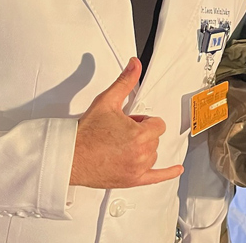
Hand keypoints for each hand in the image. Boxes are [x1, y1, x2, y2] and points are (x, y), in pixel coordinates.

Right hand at [70, 57, 182, 187]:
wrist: (68, 156)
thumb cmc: (85, 133)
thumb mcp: (107, 101)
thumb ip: (125, 82)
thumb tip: (134, 64)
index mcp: (139, 134)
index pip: (157, 124)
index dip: (144, 121)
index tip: (130, 122)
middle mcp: (141, 153)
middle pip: (155, 138)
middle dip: (142, 134)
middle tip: (120, 133)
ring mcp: (137, 168)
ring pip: (153, 154)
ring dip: (143, 149)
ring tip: (120, 146)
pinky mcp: (131, 180)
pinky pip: (156, 177)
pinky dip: (167, 173)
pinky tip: (176, 169)